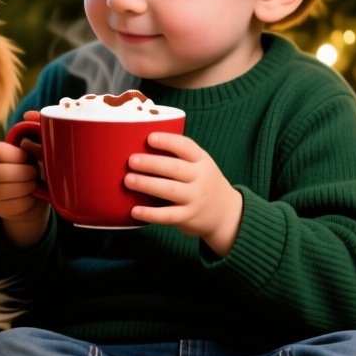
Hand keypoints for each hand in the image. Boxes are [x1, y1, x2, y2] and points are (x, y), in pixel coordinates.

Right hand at [0, 112, 48, 242]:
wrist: (37, 199)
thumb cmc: (37, 167)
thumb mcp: (38, 149)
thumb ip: (36, 129)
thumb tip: (29, 114)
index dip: (18, 155)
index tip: (28, 158)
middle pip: (3, 172)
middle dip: (26, 173)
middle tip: (34, 174)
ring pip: (9, 189)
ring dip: (28, 187)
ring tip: (33, 185)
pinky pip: (16, 205)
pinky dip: (29, 202)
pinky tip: (30, 198)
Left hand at [123, 131, 242, 255]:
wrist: (227, 214)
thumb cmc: (203, 183)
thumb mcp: (200, 166)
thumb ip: (178, 157)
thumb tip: (139, 146)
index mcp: (202, 161)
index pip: (186, 147)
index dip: (168, 141)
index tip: (149, 138)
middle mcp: (201, 178)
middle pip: (175, 168)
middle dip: (152, 163)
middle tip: (131, 160)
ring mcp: (195, 199)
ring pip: (170, 190)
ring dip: (147, 184)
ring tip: (128, 180)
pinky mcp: (189, 217)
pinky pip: (168, 216)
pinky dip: (150, 214)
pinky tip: (134, 211)